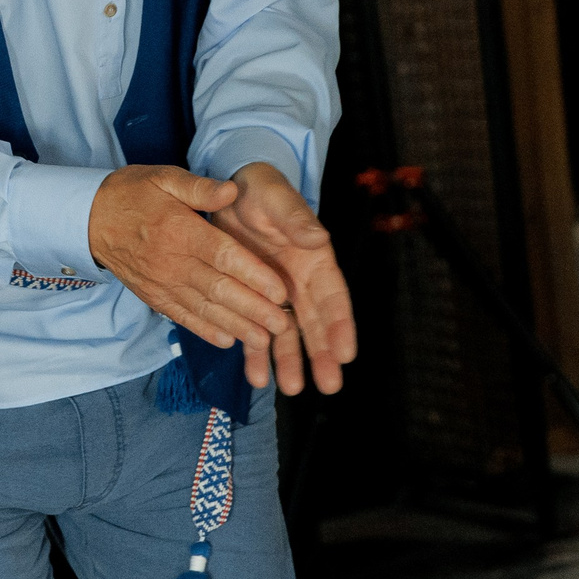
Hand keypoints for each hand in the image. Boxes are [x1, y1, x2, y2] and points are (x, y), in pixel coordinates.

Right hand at [88, 166, 291, 354]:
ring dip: (236, 326)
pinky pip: (183, 317)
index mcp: (180, 230)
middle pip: (219, 289)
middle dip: (254, 309)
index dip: (253, 275)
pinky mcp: (153, 296)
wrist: (90, 219)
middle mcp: (172, 262)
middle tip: (283, 322)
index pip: (223, 256)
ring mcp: (161, 283)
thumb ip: (200, 187)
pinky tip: (228, 340)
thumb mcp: (164, 177)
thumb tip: (233, 191)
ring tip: (264, 339)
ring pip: (204, 309)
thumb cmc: (134, 194)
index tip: (280, 290)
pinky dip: (205, 330)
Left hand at [212, 162, 357, 395]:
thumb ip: (296, 219)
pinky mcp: (251, 297)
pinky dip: (256, 353)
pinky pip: (254, 329)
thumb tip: (318, 238)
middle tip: (329, 386)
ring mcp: (276, 293)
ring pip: (287, 333)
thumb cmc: (262, 190)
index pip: (333, 296)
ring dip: (290, 360)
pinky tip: (257, 378)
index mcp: (314, 259)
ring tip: (291, 389)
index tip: (346, 353)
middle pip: (315, 323)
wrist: (231, 189)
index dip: (341, 325)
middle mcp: (300, 282)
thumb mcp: (277, 198)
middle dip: (322, 354)